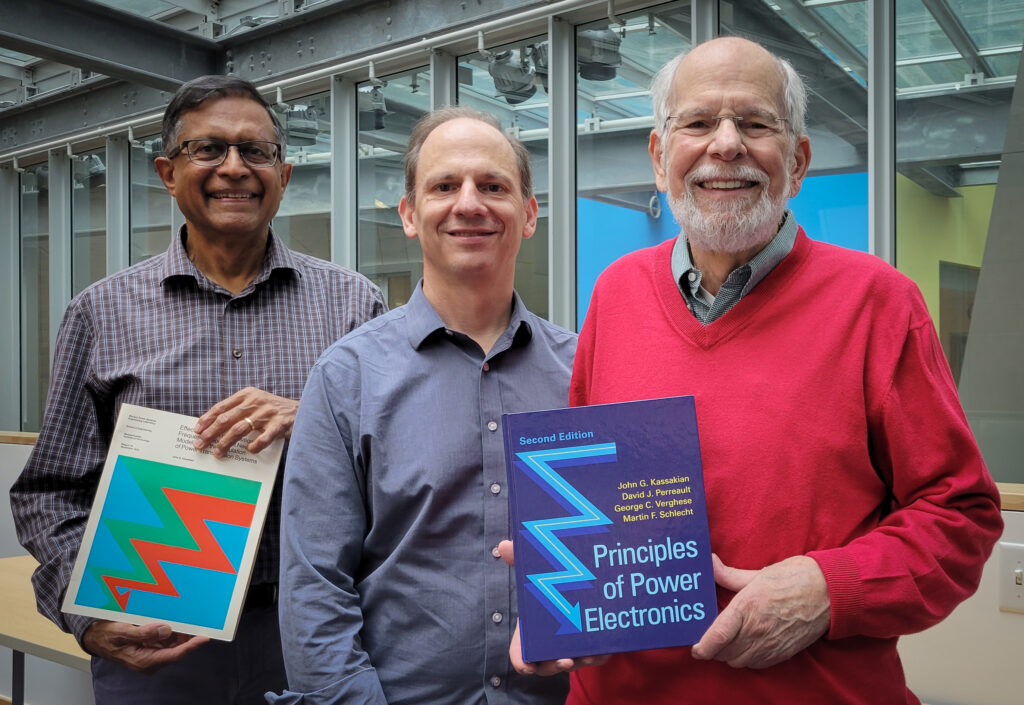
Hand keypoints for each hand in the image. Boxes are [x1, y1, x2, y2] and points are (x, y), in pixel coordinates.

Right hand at [82, 620, 208, 672]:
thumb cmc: (106, 635)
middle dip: (188, 636)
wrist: (95, 637)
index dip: (190, 646)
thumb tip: (166, 630)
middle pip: (177, 649)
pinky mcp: (151, 647)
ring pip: (173, 644)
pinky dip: (172, 631)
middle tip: (196, 619)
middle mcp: (150, 660)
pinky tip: (175, 620)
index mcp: (144, 661)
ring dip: (180, 632)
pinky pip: (167, 640)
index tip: (204, 637)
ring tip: (186, 617)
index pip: (174, 655)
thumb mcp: (122, 632)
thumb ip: (143, 633)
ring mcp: (151, 654)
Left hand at [193, 387, 297, 456]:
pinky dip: (254, 446)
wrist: (304, 409)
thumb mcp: (256, 402)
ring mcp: (268, 413)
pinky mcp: (279, 424)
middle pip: (227, 419)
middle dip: (210, 433)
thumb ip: (238, 410)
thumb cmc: (274, 409)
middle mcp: (256, 402)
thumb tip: (214, 426)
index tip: (197, 430)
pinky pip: (263, 438)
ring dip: (225, 442)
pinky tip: (249, 450)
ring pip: (240, 429)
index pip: (221, 407)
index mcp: (248, 394)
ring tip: (217, 453)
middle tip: (200, 444)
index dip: (207, 419)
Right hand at [498, 540, 610, 675]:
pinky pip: (597, 657)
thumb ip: (520, 561)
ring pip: (576, 663)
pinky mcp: (592, 648)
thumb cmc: (549, 589)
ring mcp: (571, 650)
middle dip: (556, 665)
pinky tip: (606, 648)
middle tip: (566, 659)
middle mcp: (550, 647)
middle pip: (548, 666)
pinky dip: (602, 654)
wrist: (579, 589)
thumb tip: (504, 545)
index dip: (522, 662)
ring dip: (583, 661)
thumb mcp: (535, 574)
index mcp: (531, 634)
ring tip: (591, 654)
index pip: (520, 655)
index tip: (528, 666)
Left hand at [691, 554, 829, 668]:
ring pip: (738, 661)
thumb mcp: (758, 574)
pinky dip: (746, 659)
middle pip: (724, 653)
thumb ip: (729, 575)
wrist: (829, 592)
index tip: (695, 648)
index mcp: (746, 607)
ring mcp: (770, 644)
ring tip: (727, 640)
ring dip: (729, 654)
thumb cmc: (794, 578)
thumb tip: (710, 564)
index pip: (716, 637)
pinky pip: (756, 664)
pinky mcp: (782, 653)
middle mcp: (756, 630)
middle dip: (713, 648)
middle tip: (710, 637)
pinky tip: (747, 644)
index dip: (701, 647)